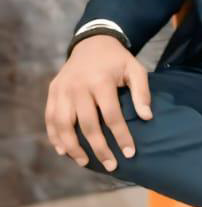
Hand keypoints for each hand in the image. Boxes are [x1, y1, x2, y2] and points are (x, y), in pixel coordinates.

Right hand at [45, 35, 153, 171]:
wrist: (92, 41)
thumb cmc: (117, 60)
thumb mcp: (135, 68)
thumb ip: (142, 92)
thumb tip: (146, 117)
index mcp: (100, 80)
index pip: (111, 115)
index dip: (121, 136)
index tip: (130, 153)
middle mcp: (78, 86)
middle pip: (87, 124)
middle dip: (99, 148)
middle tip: (111, 165)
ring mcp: (62, 89)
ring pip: (63, 124)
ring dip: (73, 146)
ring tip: (84, 162)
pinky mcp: (53, 91)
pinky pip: (50, 117)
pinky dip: (54, 136)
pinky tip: (63, 151)